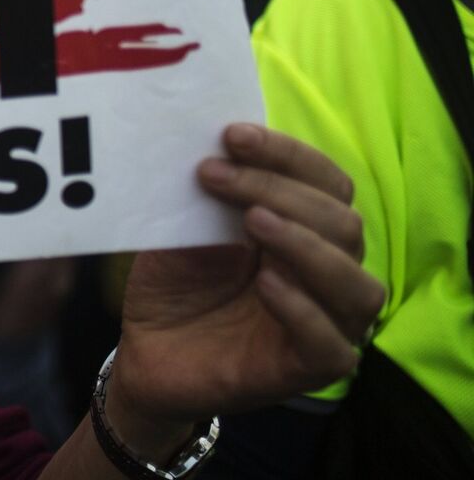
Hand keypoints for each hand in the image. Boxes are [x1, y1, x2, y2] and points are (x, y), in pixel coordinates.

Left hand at [107, 125, 381, 451]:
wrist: (145, 354)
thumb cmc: (173, 289)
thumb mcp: (183, 233)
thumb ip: (208, 199)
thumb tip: (215, 147)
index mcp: (306, 231)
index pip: (325, 183)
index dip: (287, 154)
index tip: (232, 135)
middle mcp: (326, 273)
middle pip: (341, 222)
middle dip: (280, 189)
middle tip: (215, 174)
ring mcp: (326, 323)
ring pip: (357, 283)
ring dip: (306, 244)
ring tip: (252, 220)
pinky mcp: (310, 368)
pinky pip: (331, 344)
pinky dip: (302, 309)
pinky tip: (266, 283)